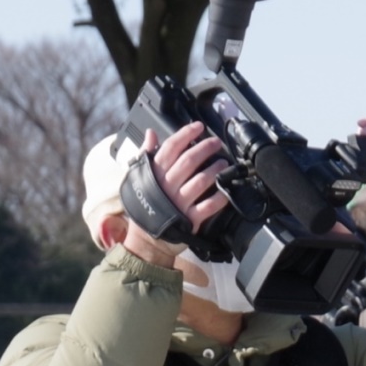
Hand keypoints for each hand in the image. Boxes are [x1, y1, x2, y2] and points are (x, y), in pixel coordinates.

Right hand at [121, 126, 228, 268]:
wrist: (147, 238)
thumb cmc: (144, 206)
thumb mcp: (138, 177)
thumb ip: (146, 154)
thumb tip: (150, 133)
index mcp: (155, 173)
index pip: (171, 147)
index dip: (185, 134)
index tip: (198, 126)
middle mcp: (167, 185)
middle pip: (188, 161)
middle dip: (205, 148)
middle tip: (216, 142)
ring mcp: (179, 202)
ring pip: (200, 181)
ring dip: (214, 170)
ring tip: (224, 163)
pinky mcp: (189, 219)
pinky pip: (207, 206)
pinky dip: (219, 198)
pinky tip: (227, 191)